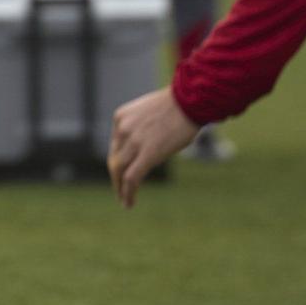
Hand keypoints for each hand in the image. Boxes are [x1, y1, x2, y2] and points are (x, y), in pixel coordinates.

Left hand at [108, 88, 199, 207]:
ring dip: (121, 189)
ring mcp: (134, 141)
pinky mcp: (147, 154)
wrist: (191, 101)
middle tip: (120, 191)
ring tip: (125, 201)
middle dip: (116, 178)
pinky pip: (131, 179)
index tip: (124, 173)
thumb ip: (141, 130)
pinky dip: (128, 193)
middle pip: (115, 160)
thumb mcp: (149, 114)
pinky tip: (129, 203)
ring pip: (120, 172)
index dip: (119, 162)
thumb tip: (144, 150)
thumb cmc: (178, 106)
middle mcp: (123, 129)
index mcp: (121, 118)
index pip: (116, 146)